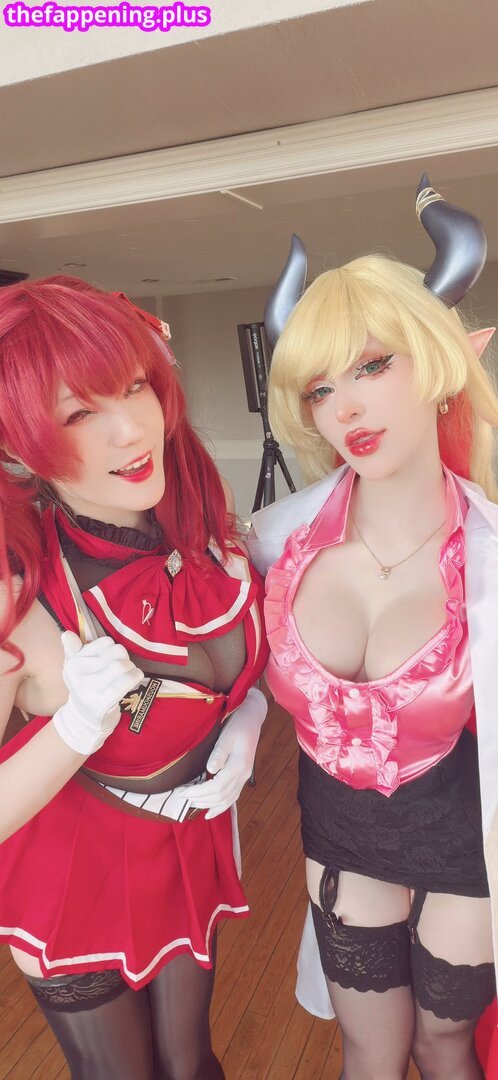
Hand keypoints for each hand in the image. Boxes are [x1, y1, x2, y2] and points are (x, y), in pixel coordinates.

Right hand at [52, 631, 143, 755]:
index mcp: (73, 663)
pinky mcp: (104, 701)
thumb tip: (66, 634)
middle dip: (125, 658)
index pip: (105, 642)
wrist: (85, 721)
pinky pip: (126, 681)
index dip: (113, 649)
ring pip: (121, 665)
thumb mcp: (74, 668)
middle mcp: (79, 675)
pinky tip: (134, 678)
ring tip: (128, 674)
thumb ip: (72, 650)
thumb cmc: (85, 688)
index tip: (109, 660)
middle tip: (123, 668)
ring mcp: (91, 689)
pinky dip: (135, 677)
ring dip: (131, 668)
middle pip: (117, 652)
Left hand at [178, 687, 266, 818]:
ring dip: (208, 805)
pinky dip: (221, 807)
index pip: (216, 787)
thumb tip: (210, 770)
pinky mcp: (242, 778)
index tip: (183, 792)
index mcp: (239, 766)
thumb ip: (219, 754)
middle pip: (220, 796)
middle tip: (182, 797)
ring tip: (192, 804)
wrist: (251, 720)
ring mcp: (244, 778)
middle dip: (200, 799)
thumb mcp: (226, 736)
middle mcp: (243, 776)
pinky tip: (210, 813)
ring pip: (227, 800)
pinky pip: (232, 798)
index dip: (198, 793)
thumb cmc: (237, 725)